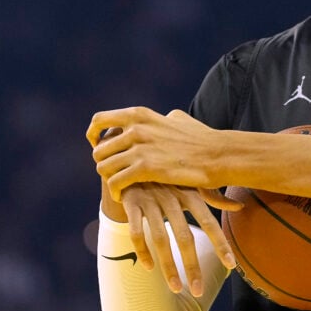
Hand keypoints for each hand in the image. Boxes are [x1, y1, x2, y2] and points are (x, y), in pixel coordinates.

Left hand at [88, 107, 215, 199]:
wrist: (217, 155)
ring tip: (120, 187)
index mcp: (139, 115)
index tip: (99, 147)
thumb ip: (160, 120)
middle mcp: (135, 128)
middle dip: (104, 164)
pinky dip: (116, 191)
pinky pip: (115, 182)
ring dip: (109, 180)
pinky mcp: (145, 168)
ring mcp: (140, 147)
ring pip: (103, 167)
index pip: (99, 121)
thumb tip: (160, 119)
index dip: (93, 136)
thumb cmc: (201, 139)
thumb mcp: (177, 119)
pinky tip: (123, 196)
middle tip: (115, 175)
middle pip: (99, 150)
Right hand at [121, 182, 240, 295]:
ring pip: (159, 238)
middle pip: (184, 236)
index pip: (210, 222)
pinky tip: (149, 268)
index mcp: (190, 193)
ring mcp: (151, 200)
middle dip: (192, 265)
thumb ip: (213, 197)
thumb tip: (239, 206)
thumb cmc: (169, 173)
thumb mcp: (191, 181)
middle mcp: (172, 197)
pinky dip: (142, 250)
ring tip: (176, 288)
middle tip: (198, 290)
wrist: (136, 154)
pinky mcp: (131, 202)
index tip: (231, 265)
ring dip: (168, 266)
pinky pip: (135, 231)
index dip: (220, 243)